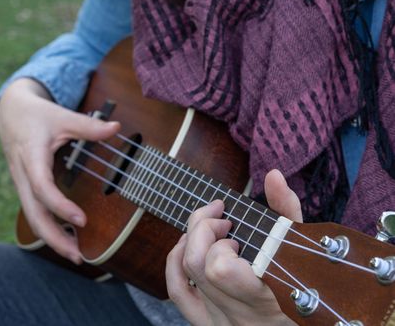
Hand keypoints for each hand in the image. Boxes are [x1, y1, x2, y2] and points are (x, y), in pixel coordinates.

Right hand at [0, 78, 119, 263]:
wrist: (10, 112)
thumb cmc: (37, 115)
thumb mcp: (62, 116)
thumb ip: (88, 126)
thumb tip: (116, 128)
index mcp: (30, 155)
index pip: (42, 186)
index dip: (60, 205)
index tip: (82, 220)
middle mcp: (23, 174)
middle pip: (33, 213)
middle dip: (53, 237)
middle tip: (78, 256)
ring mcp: (22, 183)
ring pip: (32, 217)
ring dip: (52, 238)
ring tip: (76, 254)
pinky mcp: (25, 187)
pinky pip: (35, 212)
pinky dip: (49, 227)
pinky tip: (67, 238)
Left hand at [166, 169, 301, 324]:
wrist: (306, 323)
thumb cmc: (311, 288)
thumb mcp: (305, 247)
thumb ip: (287, 211)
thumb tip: (273, 175)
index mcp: (266, 297)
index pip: (219, 269)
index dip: (219, 244)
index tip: (234, 230)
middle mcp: (239, 313)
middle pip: (196, 264)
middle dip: (202, 229)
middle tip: (222, 220)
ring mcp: (220, 321)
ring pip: (183, 276)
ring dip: (190, 241)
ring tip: (209, 227)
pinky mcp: (208, 323)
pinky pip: (178, 293)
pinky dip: (176, 263)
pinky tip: (187, 246)